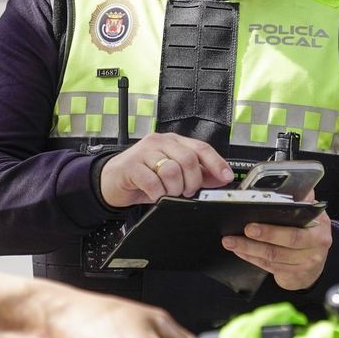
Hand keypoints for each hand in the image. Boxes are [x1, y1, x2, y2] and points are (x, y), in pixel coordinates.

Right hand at [98, 132, 233, 208]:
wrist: (112, 180)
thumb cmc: (144, 175)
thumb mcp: (173, 174)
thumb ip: (197, 174)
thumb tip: (222, 177)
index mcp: (173, 142)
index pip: (200, 148)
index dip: (216, 163)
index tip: (226, 176)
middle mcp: (160, 142)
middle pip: (188, 159)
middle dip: (192, 182)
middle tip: (186, 192)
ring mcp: (144, 152)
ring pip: (171, 170)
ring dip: (174, 189)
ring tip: (168, 193)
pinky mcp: (131, 166)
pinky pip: (153, 182)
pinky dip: (158, 194)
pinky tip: (156, 195)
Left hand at [223, 197, 331, 290]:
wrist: (314, 267)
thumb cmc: (309, 236)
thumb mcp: (311, 217)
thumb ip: (301, 201)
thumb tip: (291, 183)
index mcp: (319, 226)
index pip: (299, 222)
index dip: (277, 223)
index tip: (260, 214)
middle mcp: (316, 245)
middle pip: (288, 240)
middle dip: (264, 235)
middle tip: (245, 229)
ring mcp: (306, 263)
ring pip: (274, 256)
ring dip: (250, 248)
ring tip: (231, 241)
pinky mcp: (294, 275)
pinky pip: (269, 266)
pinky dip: (252, 258)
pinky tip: (240, 251)